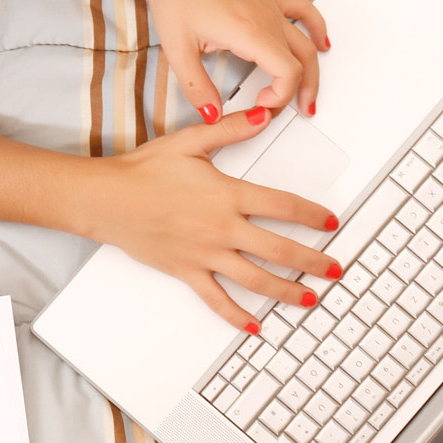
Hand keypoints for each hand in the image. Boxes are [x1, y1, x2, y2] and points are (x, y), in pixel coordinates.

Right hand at [80, 107, 340, 331]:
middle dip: (313, 262)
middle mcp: (222, 229)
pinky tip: (255, 327)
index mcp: (228, 195)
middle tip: (335, 270)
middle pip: (280, 250)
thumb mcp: (190, 142)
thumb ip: (231, 129)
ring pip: (256, 280)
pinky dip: (237, 316)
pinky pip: (217, 299)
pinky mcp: (187, 271)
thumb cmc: (143, 170)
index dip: (312, 215)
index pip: (284, 206)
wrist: (107, 199)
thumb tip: (263, 115)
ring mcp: (206, 254)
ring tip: (310, 299)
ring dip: (287, 292)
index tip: (330, 222)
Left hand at [143, 0, 328, 120]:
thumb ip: (197, 88)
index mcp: (249, 33)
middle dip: (299, 92)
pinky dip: (317, 29)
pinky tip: (322, 42)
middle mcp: (266, 19)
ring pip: (306, 42)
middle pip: (302, 62)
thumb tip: (212, 114)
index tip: (258, 106)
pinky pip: (303, 13)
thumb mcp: (177, 49)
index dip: (279, 97)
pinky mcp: (265, 1)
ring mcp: (269, 8)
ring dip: (313, 70)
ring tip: (309, 95)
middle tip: (292, 113)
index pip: (287, 73)